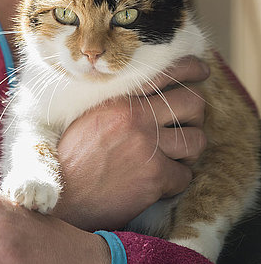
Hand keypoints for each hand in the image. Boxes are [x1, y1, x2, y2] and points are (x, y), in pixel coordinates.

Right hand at [53, 56, 208, 230]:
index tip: (202, 72)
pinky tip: (157, 183)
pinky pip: (185, 175)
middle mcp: (137, 116)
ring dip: (189, 152)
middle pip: (194, 103)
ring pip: (197, 140)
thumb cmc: (71, 156)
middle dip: (195, 117)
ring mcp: (147, 146)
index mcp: (120, 97)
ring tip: (173, 158)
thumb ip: (120, 101)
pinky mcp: (154, 177)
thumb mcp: (90, 114)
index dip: (191, 68)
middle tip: (184, 128)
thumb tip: (149, 94)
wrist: (62, 194)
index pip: (166, 72)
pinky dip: (175, 181)